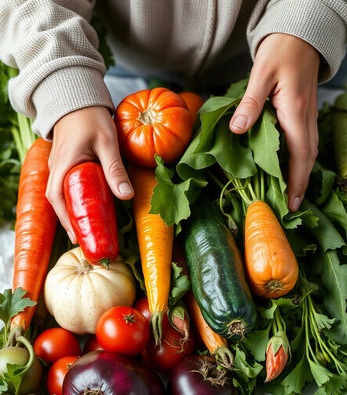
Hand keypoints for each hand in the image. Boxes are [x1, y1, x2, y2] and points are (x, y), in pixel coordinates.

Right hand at [46, 106, 133, 242]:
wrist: (77, 96)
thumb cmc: (90, 115)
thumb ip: (115, 169)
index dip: (66, 219)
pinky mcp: (65, 162)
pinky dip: (76, 198)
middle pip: (58, 200)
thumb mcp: (107, 142)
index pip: (57, 197)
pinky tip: (89, 205)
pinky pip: (67, 185)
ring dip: (73, 210)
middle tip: (86, 237)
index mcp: (63, 164)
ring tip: (89, 226)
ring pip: (62, 193)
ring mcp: (59, 165)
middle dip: (71, 219)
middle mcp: (56, 167)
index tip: (78, 235)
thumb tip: (127, 196)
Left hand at [229, 33, 319, 210]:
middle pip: (308, 157)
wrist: (299, 36)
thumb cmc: (280, 52)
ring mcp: (308, 115)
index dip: (296, 180)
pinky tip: (290, 167)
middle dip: (300, 184)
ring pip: (309, 150)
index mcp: (295, 111)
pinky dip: (300, 159)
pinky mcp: (305, 113)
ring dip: (301, 173)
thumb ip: (250, 103)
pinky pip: (306, 141)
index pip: (299, 154)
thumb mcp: (260, 74)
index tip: (291, 202)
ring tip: (291, 193)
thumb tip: (237, 129)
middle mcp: (306, 117)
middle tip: (291, 206)